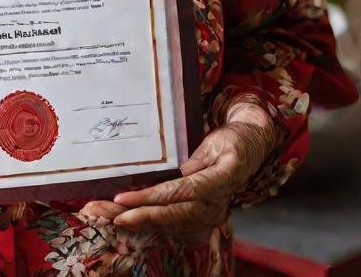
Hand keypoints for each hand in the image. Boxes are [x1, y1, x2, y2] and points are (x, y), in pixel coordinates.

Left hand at [80, 102, 278, 244]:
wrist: (251, 148)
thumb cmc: (234, 140)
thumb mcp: (219, 142)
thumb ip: (200, 158)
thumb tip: (181, 173)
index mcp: (218, 182)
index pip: (179, 193)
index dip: (150, 198)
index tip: (124, 199)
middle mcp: (213, 203)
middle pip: (171, 214)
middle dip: (139, 215)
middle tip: (110, 214)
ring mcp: (208, 212)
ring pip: (169, 221)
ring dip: (139, 220)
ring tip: (109, 217)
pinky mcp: (199, 212)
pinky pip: (172, 220)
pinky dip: (149, 220)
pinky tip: (127, 218)